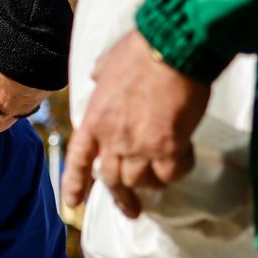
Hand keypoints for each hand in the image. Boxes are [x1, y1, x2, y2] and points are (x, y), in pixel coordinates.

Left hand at [62, 29, 211, 217]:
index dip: (75, 184)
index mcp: (94, 120)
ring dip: (153, 182)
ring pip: (142, 181)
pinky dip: (177, 171)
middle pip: (112, 180)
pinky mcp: (168, 146)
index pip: (78, 161)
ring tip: (164, 175)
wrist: (172, 47)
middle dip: (121, 198)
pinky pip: (171, 173)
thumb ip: (101, 76)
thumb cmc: (141, 50)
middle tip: (131, 210)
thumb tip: (98, 74)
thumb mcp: (108, 63)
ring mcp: (139, 145)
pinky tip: (184, 160)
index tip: (73, 203)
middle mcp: (112, 139)